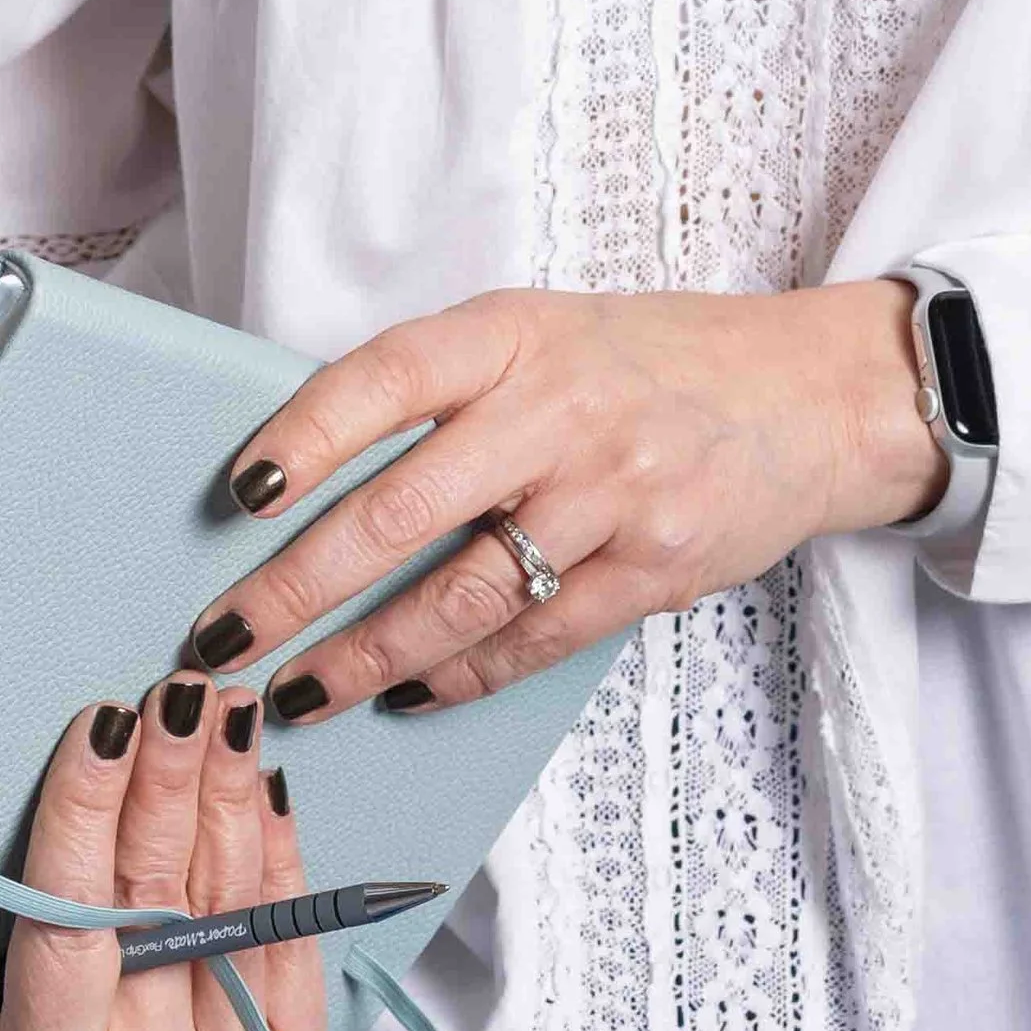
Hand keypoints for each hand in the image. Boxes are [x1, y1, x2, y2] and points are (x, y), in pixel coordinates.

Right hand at [0, 678, 324, 1030]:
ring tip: (228, 710)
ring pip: (232, 903)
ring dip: (230, 792)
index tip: (103, 720)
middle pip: (161, 900)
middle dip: (170, 780)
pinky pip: (288, 934)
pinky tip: (265, 781)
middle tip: (181, 691)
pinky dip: (277, 849)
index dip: (85, 815)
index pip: (67, 921)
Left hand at [183, 282, 946, 721]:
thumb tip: (310, 473)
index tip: (238, 492)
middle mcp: (560, 410)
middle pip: (401, 512)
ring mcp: (611, 495)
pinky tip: (406, 695)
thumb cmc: (653, 363)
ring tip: (295, 694)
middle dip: (296, 587)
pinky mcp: (652, 569)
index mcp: (519, 334)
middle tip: (221, 641)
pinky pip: (532, 640)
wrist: (808, 394)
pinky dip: (459, 675)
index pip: (387, 379)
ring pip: (459, 596)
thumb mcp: (549, 335)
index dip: (306, 434)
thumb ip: (452, 388)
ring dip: (363, 658)